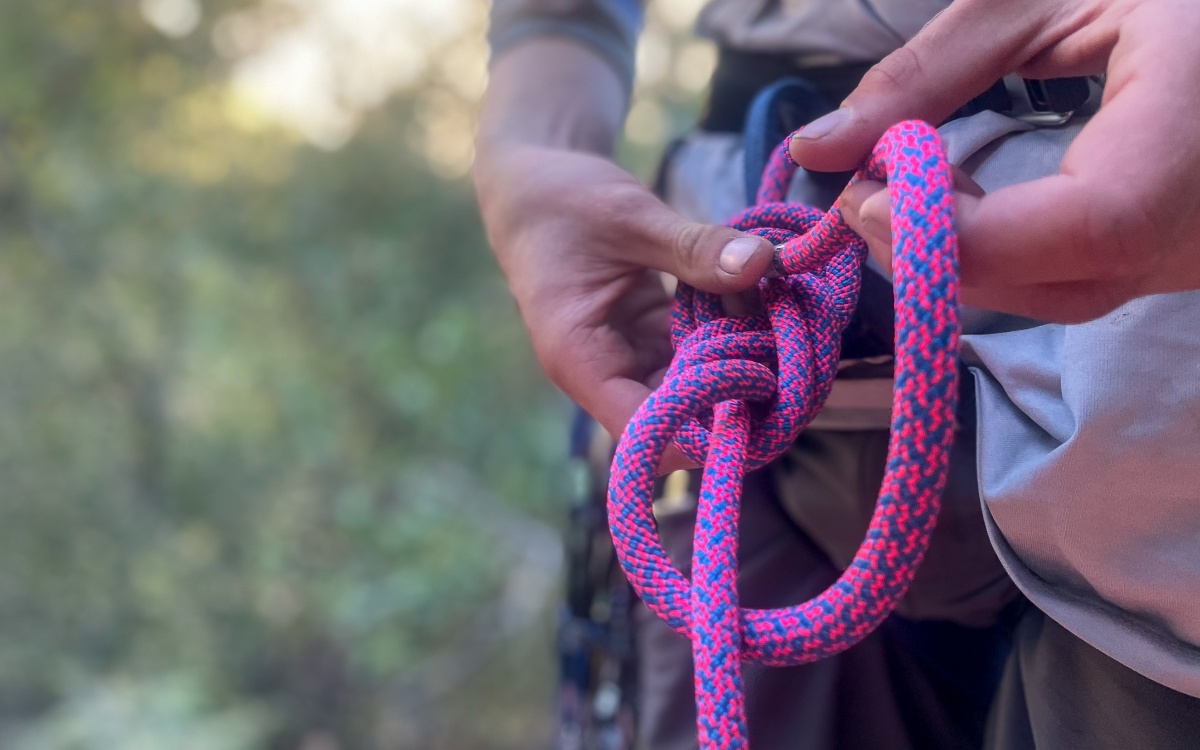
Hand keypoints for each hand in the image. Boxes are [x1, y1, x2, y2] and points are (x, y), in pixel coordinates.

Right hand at [476, 144, 773, 467]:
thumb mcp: (631, 217)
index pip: (645, 433)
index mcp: (582, 360)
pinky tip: (765, 303)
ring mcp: (631, 359)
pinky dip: (733, 333)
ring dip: (741, 362)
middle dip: (735, 395)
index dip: (703, 433)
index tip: (762, 394)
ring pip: (697, 389)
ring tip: (786, 320)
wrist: (533, 183)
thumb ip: (695, 246)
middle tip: (793, 351)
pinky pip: (699, 353)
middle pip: (679, 421)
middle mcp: (606, 374)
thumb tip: (763, 263)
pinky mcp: (652, 340)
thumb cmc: (562, 200)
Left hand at [789, 0, 1199, 322]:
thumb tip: (814, 149)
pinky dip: (999, 256)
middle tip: (865, 194)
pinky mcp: (1173, 255)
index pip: (1100, 219)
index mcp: (1198, 110)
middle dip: (940, 252)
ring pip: (1067, 296)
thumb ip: (926, 75)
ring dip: (961, 258)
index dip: (975, 235)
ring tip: (908, 189)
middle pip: (1068, 279)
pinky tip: (959, 203)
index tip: (872, 201)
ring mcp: (1199, 244)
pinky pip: (1079, 282)